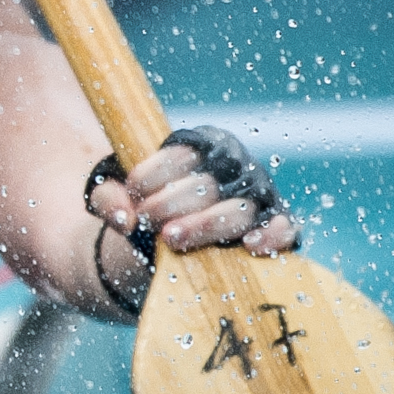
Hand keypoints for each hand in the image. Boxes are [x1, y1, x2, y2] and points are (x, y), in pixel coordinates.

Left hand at [87, 129, 299, 257]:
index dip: (155, 173)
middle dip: (170, 204)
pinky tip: (249, 247)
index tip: (132, 191)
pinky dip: (272, 235)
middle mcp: (232, 167)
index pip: (183, 153)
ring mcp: (257, 195)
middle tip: (147, 221)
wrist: (171, 233)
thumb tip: (122, 220)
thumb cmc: (145, 203)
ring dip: (204, 225)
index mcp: (198, 147)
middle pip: (207, 185)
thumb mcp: (118, 193)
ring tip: (171, 238)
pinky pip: (284, 227)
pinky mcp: (275, 223)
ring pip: (239, 210)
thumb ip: (109, 198)